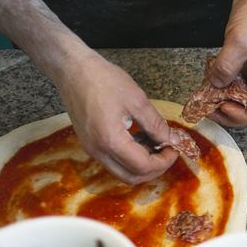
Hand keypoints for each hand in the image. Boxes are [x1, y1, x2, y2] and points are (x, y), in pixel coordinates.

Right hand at [53, 51, 176, 183]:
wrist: (72, 69)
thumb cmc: (103, 80)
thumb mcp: (137, 100)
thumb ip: (157, 125)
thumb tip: (172, 141)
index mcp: (110, 141)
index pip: (143, 166)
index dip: (164, 161)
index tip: (174, 148)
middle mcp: (97, 151)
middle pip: (131, 177)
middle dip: (154, 169)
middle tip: (167, 151)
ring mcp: (91, 149)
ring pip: (122, 172)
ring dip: (142, 164)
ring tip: (155, 143)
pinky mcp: (89, 143)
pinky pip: (113, 161)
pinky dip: (130, 157)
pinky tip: (140, 139)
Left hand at [208, 0, 246, 125]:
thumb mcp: (239, 43)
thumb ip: (226, 68)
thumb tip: (214, 86)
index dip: (242, 116)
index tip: (223, 106)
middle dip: (230, 111)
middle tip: (209, 107)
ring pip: (241, 96)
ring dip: (223, 98)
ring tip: (206, 94)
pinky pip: (235, 81)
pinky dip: (222, 83)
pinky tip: (210, 77)